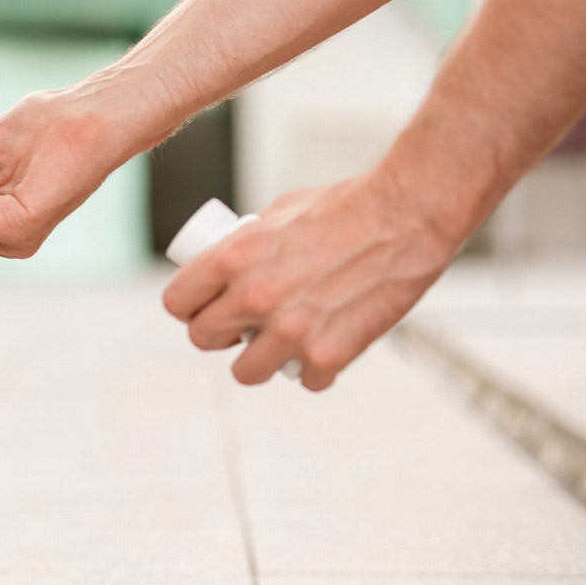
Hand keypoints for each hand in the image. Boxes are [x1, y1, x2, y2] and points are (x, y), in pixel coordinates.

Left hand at [161, 171, 460, 390]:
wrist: (408, 214)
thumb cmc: (347, 204)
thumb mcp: (279, 212)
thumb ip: (247, 243)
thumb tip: (227, 265)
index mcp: (233, 257)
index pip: (177, 302)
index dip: (188, 307)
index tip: (202, 308)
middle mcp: (254, 297)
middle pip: (202, 339)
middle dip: (219, 334)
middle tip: (238, 327)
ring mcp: (290, 330)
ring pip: (244, 372)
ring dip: (259, 360)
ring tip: (277, 344)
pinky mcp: (328, 354)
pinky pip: (304, 380)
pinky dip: (314, 369)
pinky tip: (324, 346)